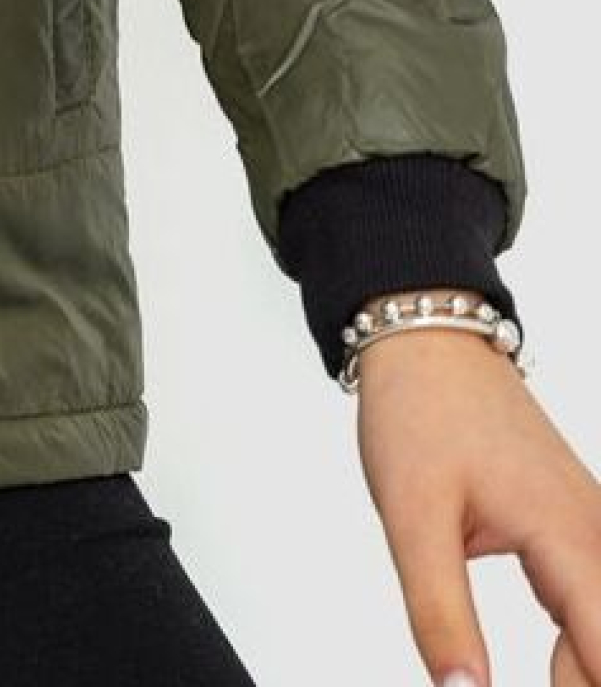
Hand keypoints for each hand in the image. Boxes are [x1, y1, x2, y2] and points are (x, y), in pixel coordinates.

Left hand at [355, 320, 600, 683]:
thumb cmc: (420, 412)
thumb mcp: (411, 517)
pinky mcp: (578, 534)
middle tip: (484, 680)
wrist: (428, 341)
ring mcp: (594, 535)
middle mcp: (600, 540)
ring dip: (578, 676)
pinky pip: (596, 611)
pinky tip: (552, 674)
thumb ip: (439, 614)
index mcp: (571, 538)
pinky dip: (579, 653)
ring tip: (519, 675)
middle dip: (578, 684)